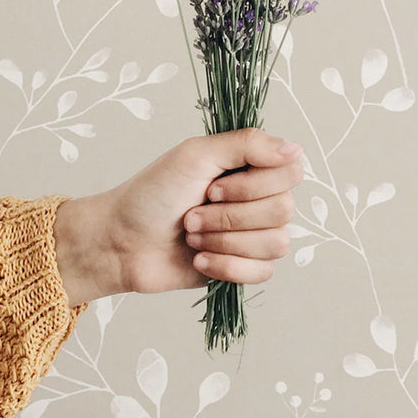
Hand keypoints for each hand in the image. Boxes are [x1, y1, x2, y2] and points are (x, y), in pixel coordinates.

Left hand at [54, 128, 303, 306]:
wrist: (122, 242)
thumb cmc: (152, 193)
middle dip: (229, 216)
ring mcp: (254, 234)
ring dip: (224, 241)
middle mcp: (259, 198)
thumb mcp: (196, 155)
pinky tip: (199, 260)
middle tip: (191, 214)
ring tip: (192, 236)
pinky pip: (262, 272)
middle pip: (283, 210)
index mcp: (251, 166)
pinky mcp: (245, 267)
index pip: (290, 172)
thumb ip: (248, 145)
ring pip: (275, 243)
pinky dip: (225, 266)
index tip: (211, 186)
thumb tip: (295, 149)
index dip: (253, 185)